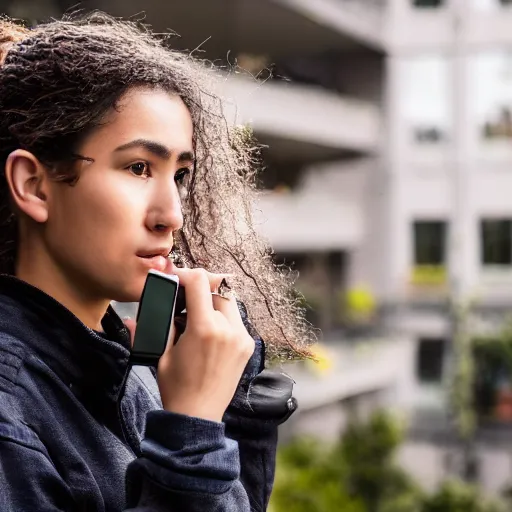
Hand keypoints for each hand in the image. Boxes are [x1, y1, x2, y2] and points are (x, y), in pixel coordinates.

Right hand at [154, 267, 253, 422]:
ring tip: (196, 318)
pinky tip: (209, 331)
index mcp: (205, 329)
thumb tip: (138, 311)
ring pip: (229, 302)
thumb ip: (154, 325)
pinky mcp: (248, 345)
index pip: (200, 282)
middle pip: (218, 288)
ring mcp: (242, 338)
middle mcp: (228, 329)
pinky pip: (236, 319)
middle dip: (201, 289)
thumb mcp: (160, 353)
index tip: (177, 279)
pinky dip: (223, 318)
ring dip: (213, 303)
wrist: (198, 416)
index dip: (186, 274)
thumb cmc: (177, 388)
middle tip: (185, 299)